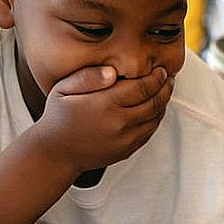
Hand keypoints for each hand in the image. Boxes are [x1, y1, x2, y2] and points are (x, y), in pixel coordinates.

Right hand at [34, 64, 173, 173]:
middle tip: (168, 78)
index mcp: (106, 104)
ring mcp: (125, 139)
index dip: (156, 77)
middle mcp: (119, 123)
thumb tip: (113, 71)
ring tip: (164, 90)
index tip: (161, 70)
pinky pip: (149, 132)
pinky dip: (156, 118)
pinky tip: (154, 108)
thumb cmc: (58, 116)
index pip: (142, 87)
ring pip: (155, 118)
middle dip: (165, 88)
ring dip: (163, 103)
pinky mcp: (127, 150)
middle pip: (154, 102)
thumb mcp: (64, 89)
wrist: (55, 153)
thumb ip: (88, 76)